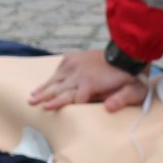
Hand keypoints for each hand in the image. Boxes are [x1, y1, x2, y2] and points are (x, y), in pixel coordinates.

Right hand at [28, 50, 148, 111]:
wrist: (127, 53)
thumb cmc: (129, 77)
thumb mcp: (132, 90)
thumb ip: (120, 99)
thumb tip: (108, 108)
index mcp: (90, 83)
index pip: (70, 97)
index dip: (58, 104)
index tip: (45, 109)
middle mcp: (79, 73)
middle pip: (58, 88)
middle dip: (44, 96)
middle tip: (30, 102)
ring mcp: (76, 64)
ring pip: (56, 79)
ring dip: (44, 87)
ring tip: (32, 95)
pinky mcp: (75, 57)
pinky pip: (61, 67)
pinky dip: (54, 75)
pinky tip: (47, 82)